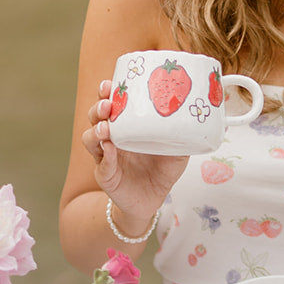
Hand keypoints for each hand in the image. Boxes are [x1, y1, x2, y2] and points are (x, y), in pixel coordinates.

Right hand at [83, 80, 188, 224]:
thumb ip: (182, 136)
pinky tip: (110, 149)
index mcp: (126, 126)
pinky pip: (101, 163)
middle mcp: (112, 138)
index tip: (111, 83)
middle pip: (96, 116)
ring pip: (90, 137)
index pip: (112, 103)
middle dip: (99, 106)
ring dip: (96, 129)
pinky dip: (105, 155)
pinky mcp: (106, 174)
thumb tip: (192, 117)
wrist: (153, 200)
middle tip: (107, 103)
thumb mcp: (177, 152)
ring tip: (105, 127)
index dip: (108, 92)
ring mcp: (106, 156)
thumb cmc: (162, 171)